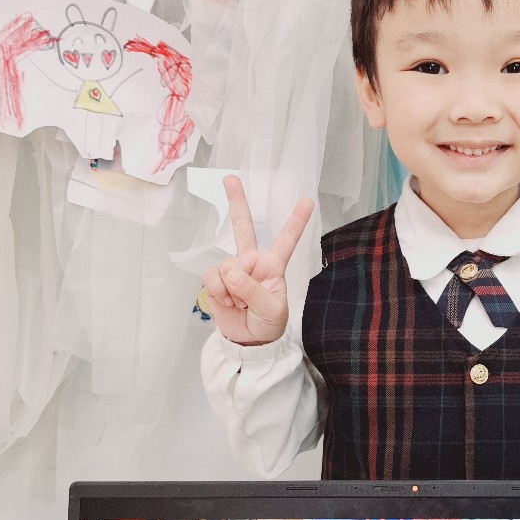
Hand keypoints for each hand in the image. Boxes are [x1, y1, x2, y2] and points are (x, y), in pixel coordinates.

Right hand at [202, 175, 313, 345]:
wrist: (247, 341)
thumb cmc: (268, 324)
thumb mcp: (271, 310)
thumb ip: (252, 290)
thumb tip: (231, 272)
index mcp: (274, 265)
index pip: (287, 239)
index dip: (297, 220)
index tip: (307, 199)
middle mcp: (252, 261)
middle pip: (243, 227)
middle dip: (236, 201)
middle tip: (230, 178)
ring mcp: (233, 269)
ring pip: (226, 266)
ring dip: (231, 290)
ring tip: (240, 303)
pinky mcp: (215, 279)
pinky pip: (212, 277)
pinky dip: (218, 293)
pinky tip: (227, 302)